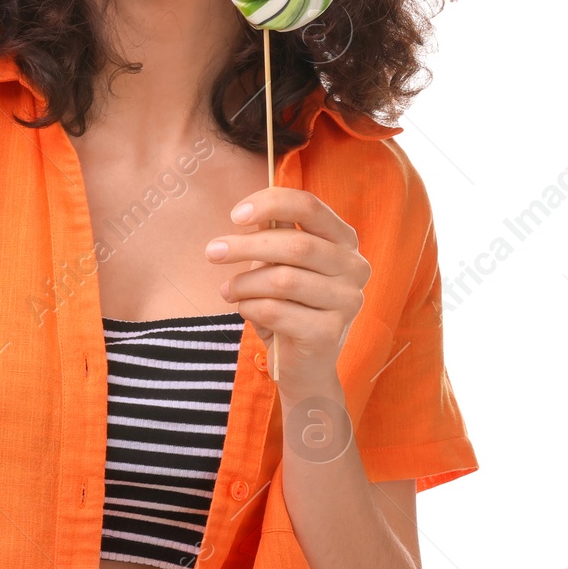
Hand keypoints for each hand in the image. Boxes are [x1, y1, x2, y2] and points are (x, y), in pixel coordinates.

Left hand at [206, 187, 370, 393]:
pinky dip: (250, 308)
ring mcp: (347, 301)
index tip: (235, 215)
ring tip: (227, 290)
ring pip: (283, 280)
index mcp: (344, 241)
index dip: (270, 203)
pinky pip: (276, 311)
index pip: (310, 207)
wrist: (303, 365)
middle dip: (245, 246)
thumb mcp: (282, 264)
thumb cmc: (290, 304)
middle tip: (212, 252)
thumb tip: (246, 213)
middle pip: (295, 245)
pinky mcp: (329, 333)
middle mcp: (355, 267)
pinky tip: (245, 310)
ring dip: (244, 283)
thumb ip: (274, 236)